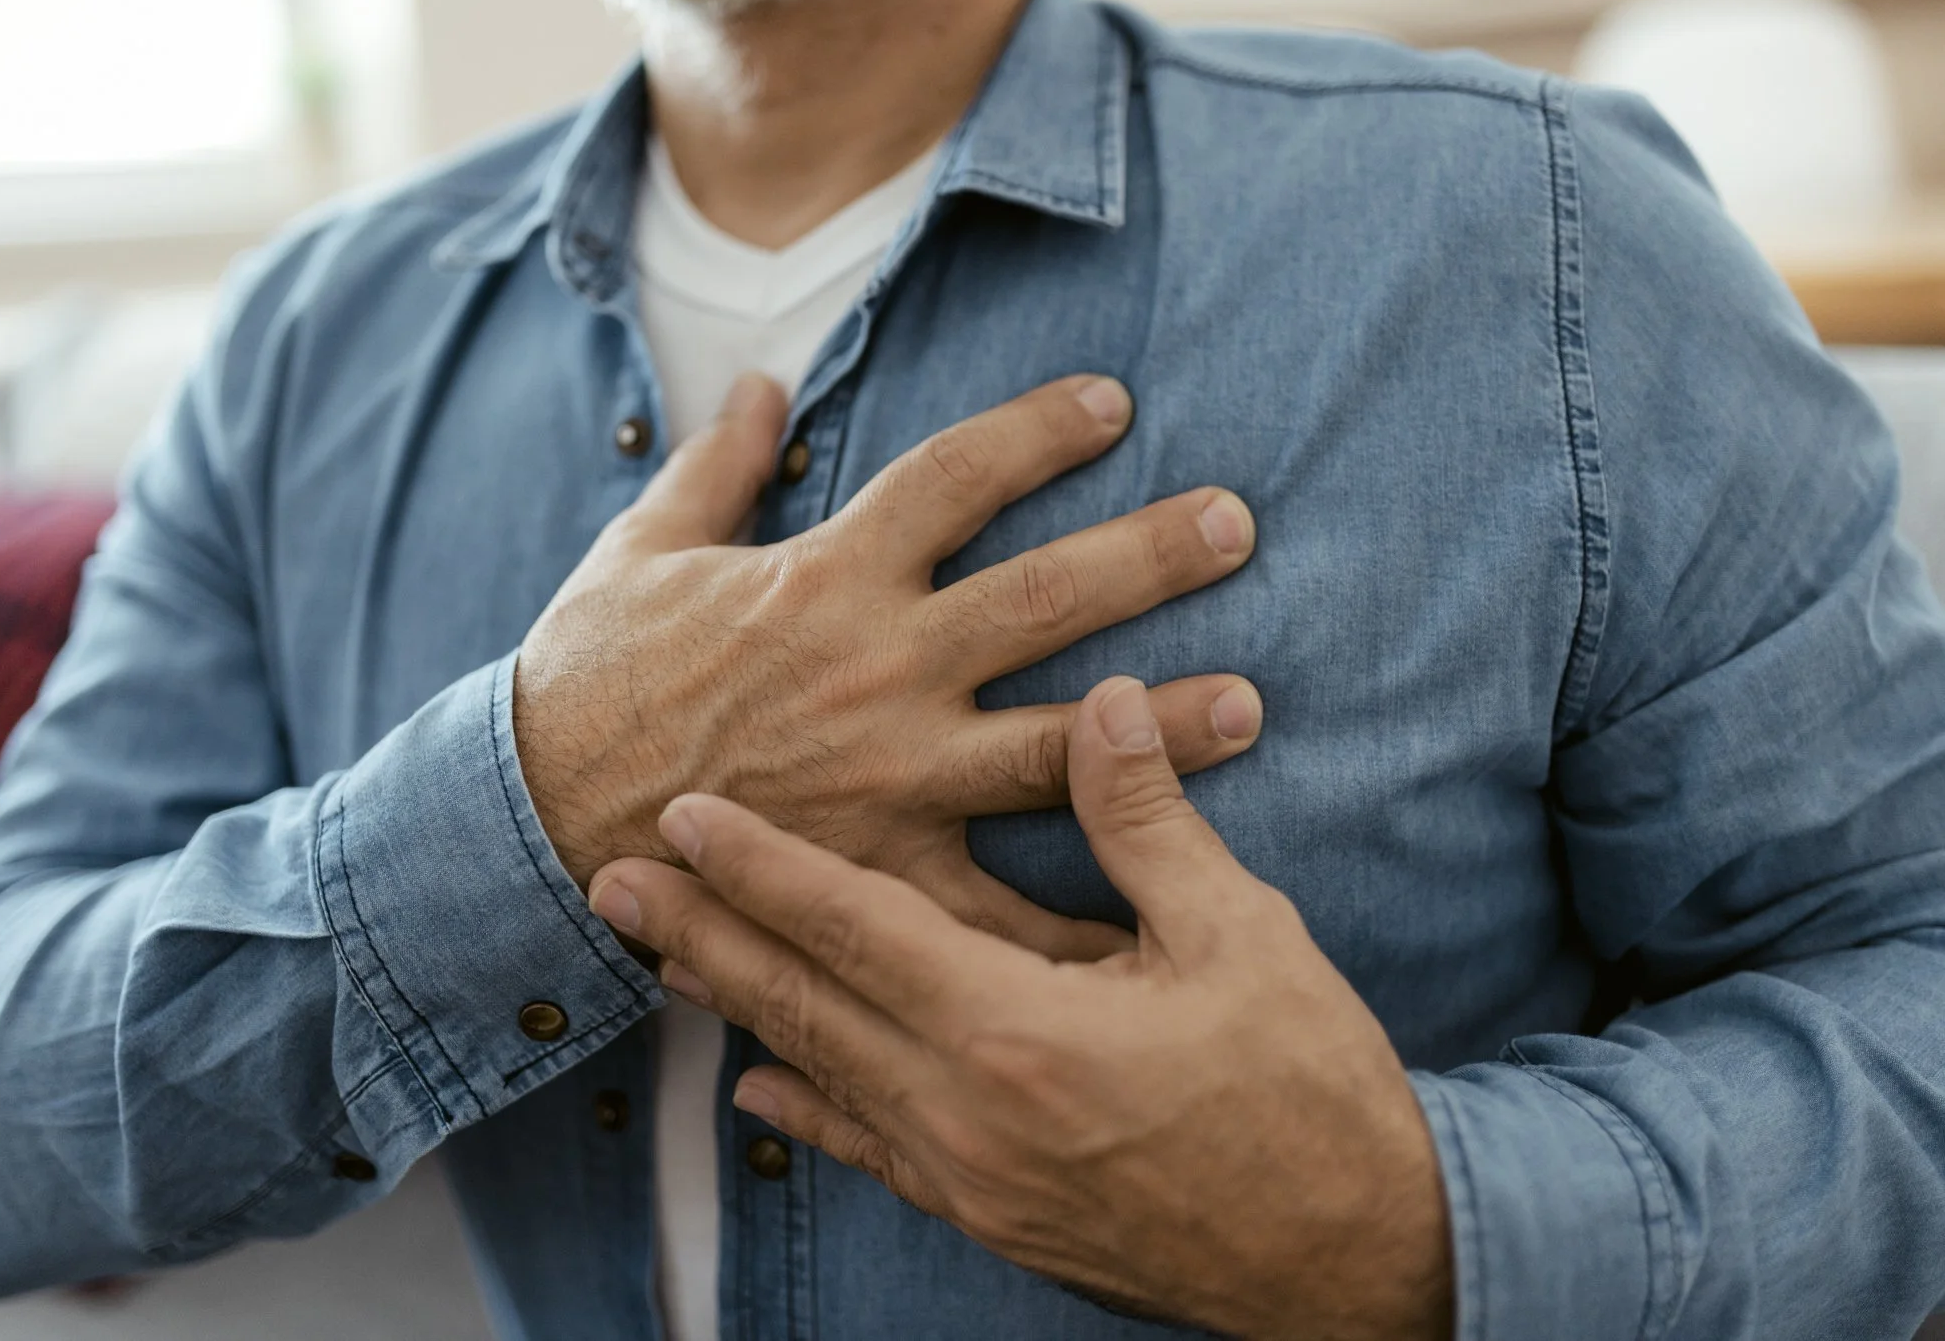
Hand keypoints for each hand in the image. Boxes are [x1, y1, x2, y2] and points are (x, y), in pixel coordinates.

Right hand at [516, 373, 1261, 959]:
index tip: (1113, 403)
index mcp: (826, 574)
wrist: (535, 814)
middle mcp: (877, 665)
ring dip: (1155, 728)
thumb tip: (761, 383)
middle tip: (1237, 527)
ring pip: (1050, 741)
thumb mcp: (642, 548)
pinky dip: (1067, 923)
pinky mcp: (879, 865)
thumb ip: (716, 463)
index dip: (1039, 430)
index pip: (955, 475)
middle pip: (1041, 597)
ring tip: (1249, 709)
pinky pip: (991, 902)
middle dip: (1146, 557)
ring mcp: (889, 771)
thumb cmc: (586, 676)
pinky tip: (1145, 929)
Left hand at [585, 677, 1453, 1340]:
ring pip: (820, 1075)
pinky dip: (807, 1111)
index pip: (854, 927)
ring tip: (659, 959)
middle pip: (803, 1004)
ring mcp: (970, 1177)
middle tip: (608, 881)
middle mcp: (966, 1112)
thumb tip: (1102, 702)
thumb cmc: (1309, 1092)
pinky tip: (761, 1087)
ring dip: (734, 1008)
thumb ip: (1148, 821)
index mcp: (1017, 1032)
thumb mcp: (1242, 938)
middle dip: (702, 935)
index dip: (762, 866)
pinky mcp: (992, 1216)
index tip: (686, 815)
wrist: (1354, 1262)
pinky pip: (870, 1153)